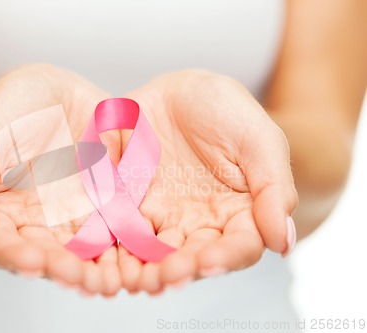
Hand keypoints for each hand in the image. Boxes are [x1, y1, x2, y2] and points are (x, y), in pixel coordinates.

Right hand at [0, 64, 122, 295]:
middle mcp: (41, 224)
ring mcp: (77, 218)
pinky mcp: (110, 207)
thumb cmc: (10, 111)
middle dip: (64, 271)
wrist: (54, 93)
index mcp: (2, 214)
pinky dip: (129, 247)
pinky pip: (120, 231)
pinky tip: (140, 256)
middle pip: (49, 258)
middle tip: (79, 277)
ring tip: (111, 279)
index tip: (33, 262)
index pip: (2, 246)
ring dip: (99, 270)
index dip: (15, 257)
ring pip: (88, 254)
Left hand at [119, 70, 297, 293]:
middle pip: (194, 257)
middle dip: (181, 269)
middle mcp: (202, 223)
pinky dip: (117, 248)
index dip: (226, 257)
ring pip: (157, 253)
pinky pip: (123, 231)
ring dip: (147, 269)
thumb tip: (283, 243)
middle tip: (167, 275)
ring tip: (138, 278)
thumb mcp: (258, 139)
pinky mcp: (131, 206)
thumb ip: (273, 188)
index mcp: (240, 212)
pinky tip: (110, 259)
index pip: (239, 246)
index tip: (209, 261)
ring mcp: (164, 217)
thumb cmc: (226, 110)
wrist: (178, 91)